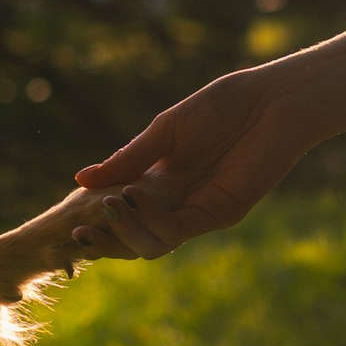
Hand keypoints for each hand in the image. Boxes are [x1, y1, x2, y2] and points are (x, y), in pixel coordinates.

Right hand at [72, 67, 319, 257]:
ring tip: (112, 205)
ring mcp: (198, 211)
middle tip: (81, 229)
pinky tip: (133, 197)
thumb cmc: (225, 105)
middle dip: (105, 241)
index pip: (123, 214)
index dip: (97, 221)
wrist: (272, 101)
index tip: (72, 220)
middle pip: (133, 238)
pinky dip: (149, 221)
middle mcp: (177, 202)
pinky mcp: (219, 213)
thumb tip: (80, 181)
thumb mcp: (166, 131)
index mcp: (162, 181)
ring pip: (152, 243)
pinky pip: (177, 231)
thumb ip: (128, 159)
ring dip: (125, 231)